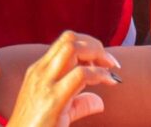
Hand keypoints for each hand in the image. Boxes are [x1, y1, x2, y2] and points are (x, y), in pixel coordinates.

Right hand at [4, 32, 118, 126]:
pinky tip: (110, 82)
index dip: (88, 46)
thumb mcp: (59, 112)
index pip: (65, 42)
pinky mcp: (54, 99)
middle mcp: (40, 71)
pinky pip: (81, 75)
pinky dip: (100, 74)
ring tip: (111, 69)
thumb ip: (79, 104)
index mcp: (39, 71)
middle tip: (111, 62)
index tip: (102, 62)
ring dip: (98, 54)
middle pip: (69, 39)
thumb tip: (99, 102)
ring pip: (73, 49)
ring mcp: (45, 83)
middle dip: (95, 45)